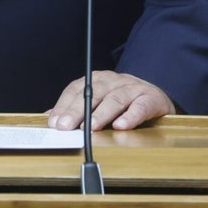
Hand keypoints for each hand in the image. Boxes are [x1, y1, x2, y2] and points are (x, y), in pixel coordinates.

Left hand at [46, 71, 174, 131]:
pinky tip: (120, 126)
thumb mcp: (98, 102)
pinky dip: (130, 116)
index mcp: (97, 80)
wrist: (156, 97)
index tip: (54, 122)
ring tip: (91, 127)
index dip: (64, 105)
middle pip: (93, 94)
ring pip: (115, 99)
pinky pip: (140, 107)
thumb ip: (76, 109)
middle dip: (77, 111)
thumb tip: (50, 119)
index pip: (76, 89)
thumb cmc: (123, 102)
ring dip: (101, 114)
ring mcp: (133, 88)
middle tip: (66, 127)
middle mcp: (114, 81)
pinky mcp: (151, 99)